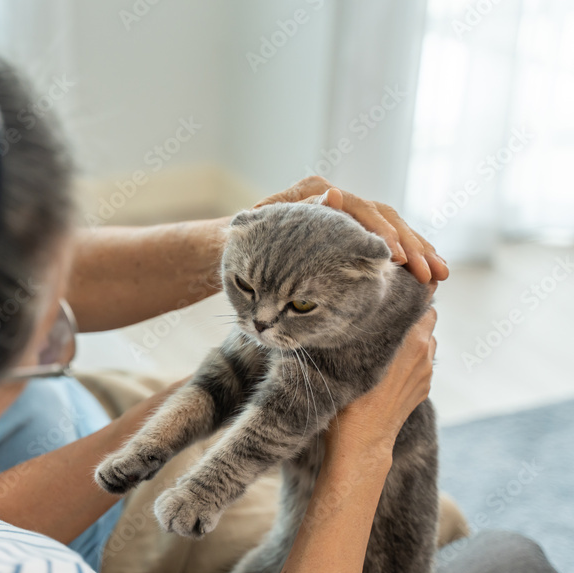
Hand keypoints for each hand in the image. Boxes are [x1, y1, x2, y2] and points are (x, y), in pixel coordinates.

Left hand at [255, 176, 448, 285]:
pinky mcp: (358, 232)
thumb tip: (330, 197)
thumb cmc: (246, 233)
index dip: (380, 230)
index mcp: (317, 189)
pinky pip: (393, 242)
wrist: (240, 237)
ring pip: (396, 228)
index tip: (395, 255)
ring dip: (421, 251)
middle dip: (409, 245)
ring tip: (440, 275)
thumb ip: (293, 210)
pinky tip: (434, 274)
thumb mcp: (262, 223)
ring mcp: (351, 214)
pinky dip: (415, 255)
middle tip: (425, 271)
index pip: (359, 208)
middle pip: (384, 217)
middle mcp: (340, 198)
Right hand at [328, 307, 436, 463]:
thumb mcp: (354, 353)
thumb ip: (370, 327)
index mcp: (412, 338)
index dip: (413, 292)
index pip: (425, 299)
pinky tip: (387, 368)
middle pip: (427, 317)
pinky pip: (421, 363)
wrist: (363, 438)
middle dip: (410, 314)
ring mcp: (427, 372)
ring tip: (385, 344)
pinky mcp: (424, 388)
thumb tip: (369, 306)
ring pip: (426, 341)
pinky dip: (410, 359)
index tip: (398, 289)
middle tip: (386, 315)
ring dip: (411, 338)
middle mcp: (425, 352)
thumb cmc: (350, 394)